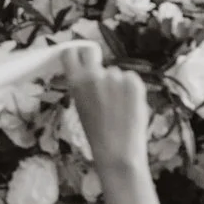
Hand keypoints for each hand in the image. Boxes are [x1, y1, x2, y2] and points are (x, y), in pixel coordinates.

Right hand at [62, 47, 148, 173]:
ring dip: (116, 83)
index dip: (75, 53)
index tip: (79, 57)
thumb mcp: (81, 106)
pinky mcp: (133, 82)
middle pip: (92, 52)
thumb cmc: (97, 133)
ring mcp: (115, 77)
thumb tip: (92, 72)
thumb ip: (84, 86)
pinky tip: (129, 105)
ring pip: (115, 72)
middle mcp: (93, 75)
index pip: (70, 53)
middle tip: (100, 74)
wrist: (117, 151)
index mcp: (76, 82)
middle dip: (94, 58)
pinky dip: (131, 89)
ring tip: (118, 106)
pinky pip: (130, 78)